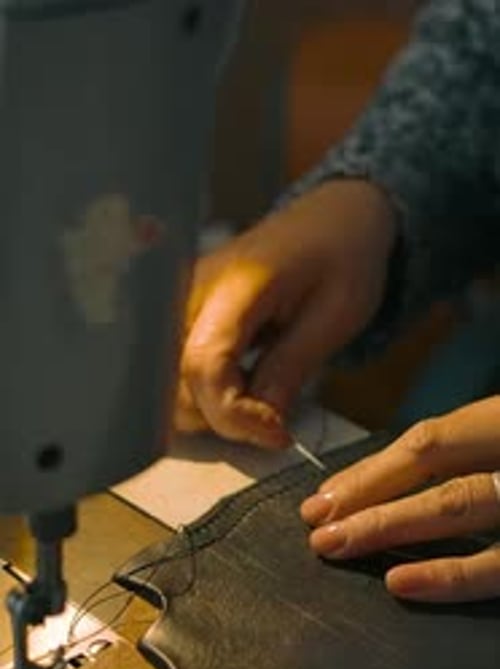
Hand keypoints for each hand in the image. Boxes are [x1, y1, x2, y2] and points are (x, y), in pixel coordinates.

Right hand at [176, 180, 395, 447]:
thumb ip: (290, 369)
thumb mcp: (335, 316)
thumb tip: (260, 426)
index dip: (235, 414)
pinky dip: (206, 398)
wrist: (332, 220)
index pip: (203, 365)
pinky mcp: (178, 319)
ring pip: (168, 389)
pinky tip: (243, 384)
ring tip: (261, 396)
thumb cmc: (342, 258)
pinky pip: (174, 377)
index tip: (279, 434)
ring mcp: (178, 306)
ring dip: (213, 412)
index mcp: (234, 283)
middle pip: (175, 385)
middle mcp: (191, 293)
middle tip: (275, 417)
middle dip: (224, 419)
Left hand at [301, 397, 499, 602]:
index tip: (326, 497)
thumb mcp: (498, 442)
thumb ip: (468, 457)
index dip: (373, 470)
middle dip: (366, 496)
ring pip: (458, 503)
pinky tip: (398, 582)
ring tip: (336, 547)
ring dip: (389, 525)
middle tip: (315, 526)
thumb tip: (383, 493)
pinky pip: (498, 566)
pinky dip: (448, 576)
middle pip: (432, 464)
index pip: (430, 441)